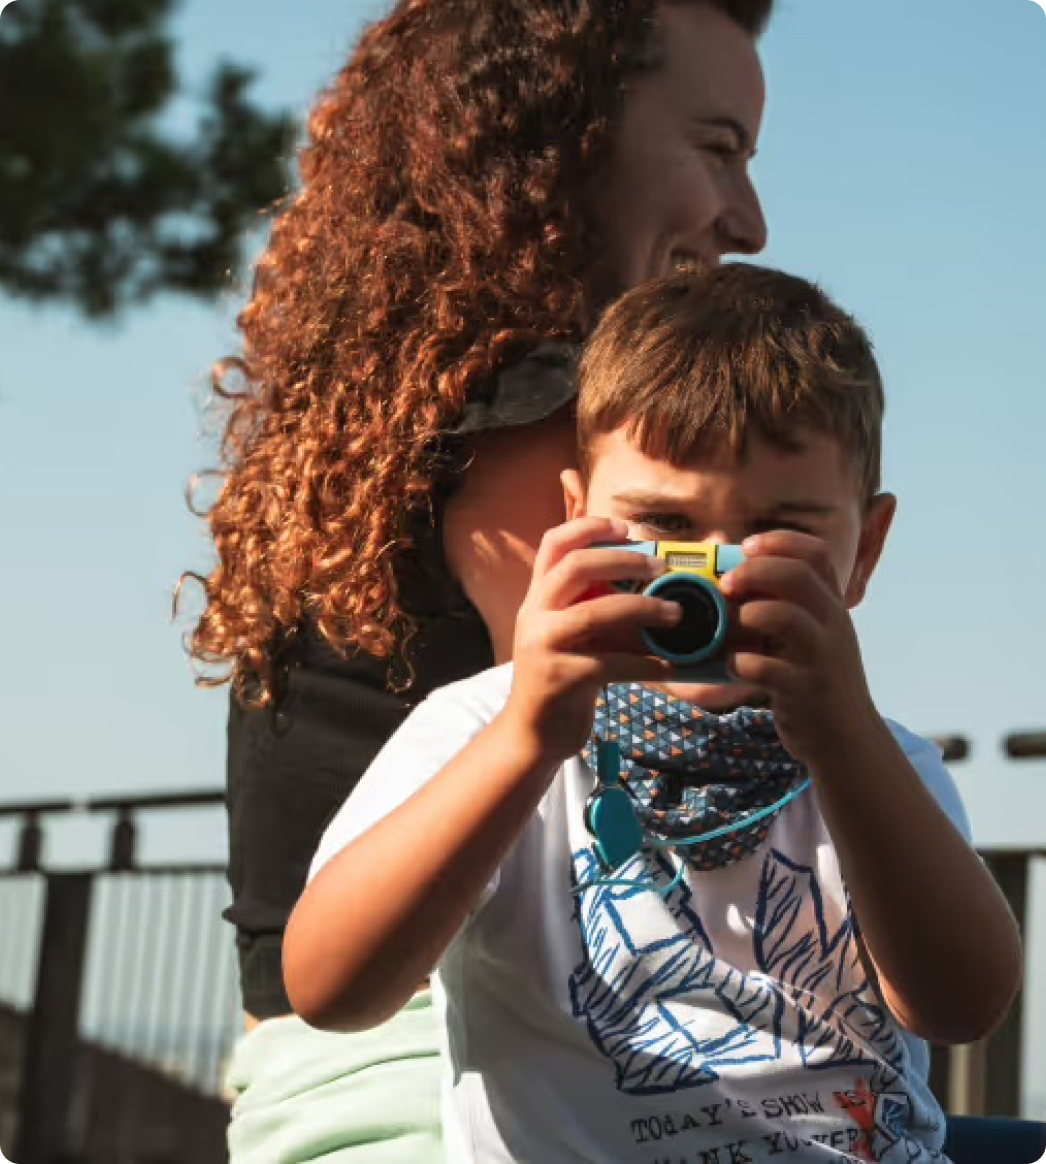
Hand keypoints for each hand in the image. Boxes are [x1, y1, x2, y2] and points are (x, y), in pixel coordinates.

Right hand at [504, 516, 678, 763]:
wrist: (532, 734)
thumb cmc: (562, 679)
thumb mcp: (570, 634)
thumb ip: (593, 605)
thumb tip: (648, 582)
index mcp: (537, 598)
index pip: (553, 544)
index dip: (589, 527)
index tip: (626, 528)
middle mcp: (534, 614)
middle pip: (575, 566)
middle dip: (624, 560)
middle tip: (661, 567)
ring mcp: (543, 646)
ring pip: (596, 613)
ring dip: (643, 608)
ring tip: (677, 613)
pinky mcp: (561, 679)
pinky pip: (612, 663)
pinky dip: (648, 662)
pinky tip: (673, 665)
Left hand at [720, 531, 877, 765]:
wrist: (848, 741)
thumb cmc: (818, 682)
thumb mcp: (814, 637)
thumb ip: (788, 608)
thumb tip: (738, 579)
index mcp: (832, 608)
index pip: (816, 554)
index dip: (779, 541)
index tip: (747, 546)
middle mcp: (832, 626)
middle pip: (798, 574)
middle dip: (755, 570)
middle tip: (727, 584)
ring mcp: (820, 659)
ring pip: (788, 617)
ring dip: (751, 613)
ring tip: (735, 624)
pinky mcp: (804, 691)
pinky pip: (768, 669)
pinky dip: (742, 663)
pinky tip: (733, 666)